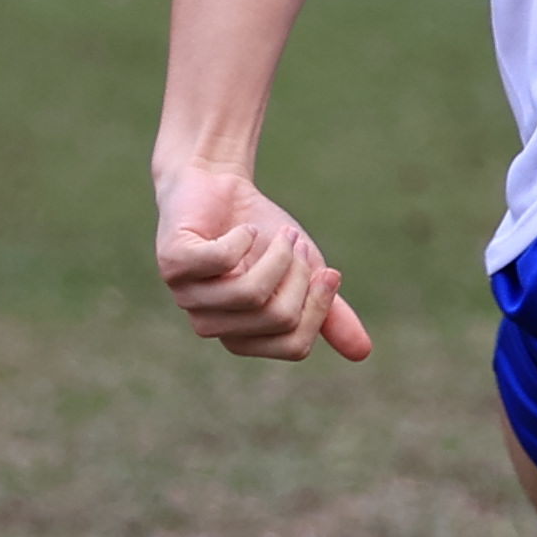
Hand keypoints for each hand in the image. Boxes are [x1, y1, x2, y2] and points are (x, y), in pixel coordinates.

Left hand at [156, 162, 371, 360]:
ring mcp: (187, 297)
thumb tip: (363, 352)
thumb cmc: (262, 233)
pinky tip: (242, 230)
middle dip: (298, 272)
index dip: (319, 307)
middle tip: (292, 241)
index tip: (328, 271)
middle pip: (277, 317)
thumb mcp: (304, 272)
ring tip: (276, 233)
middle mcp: (211, 325)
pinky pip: (221, 262)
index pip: (294, 346)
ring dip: (276, 253)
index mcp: (242, 337)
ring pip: (250, 293)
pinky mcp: (173, 264)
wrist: (219, 184)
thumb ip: (329, 311)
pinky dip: (244, 238)